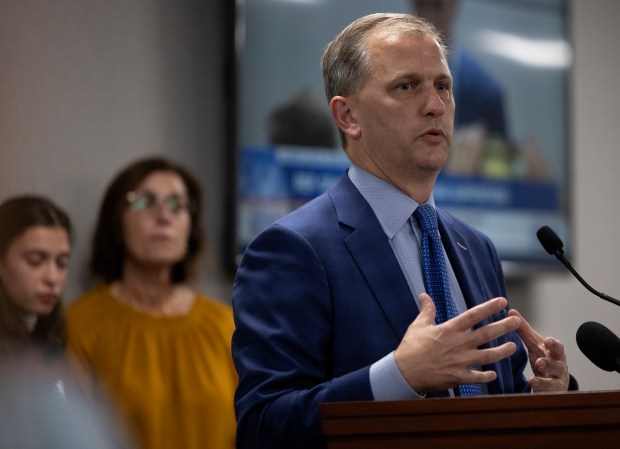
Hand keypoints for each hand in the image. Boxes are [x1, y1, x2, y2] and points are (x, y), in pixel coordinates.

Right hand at [394, 294, 520, 392]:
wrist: (404, 372)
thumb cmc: (410, 348)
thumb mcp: (418, 325)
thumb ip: (426, 310)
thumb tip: (424, 295)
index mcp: (449, 330)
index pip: (473, 315)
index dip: (489, 307)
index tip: (502, 301)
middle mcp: (458, 344)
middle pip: (486, 334)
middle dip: (503, 327)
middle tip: (517, 321)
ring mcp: (460, 361)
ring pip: (487, 356)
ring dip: (502, 351)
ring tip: (514, 347)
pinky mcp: (458, 376)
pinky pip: (477, 377)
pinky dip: (486, 376)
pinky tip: (494, 374)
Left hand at [507, 309, 569, 391]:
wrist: (550, 384)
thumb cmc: (543, 360)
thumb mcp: (534, 345)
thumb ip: (524, 330)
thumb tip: (511, 311)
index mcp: (555, 354)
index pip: (558, 348)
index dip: (554, 344)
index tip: (547, 341)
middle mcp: (560, 368)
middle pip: (560, 365)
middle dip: (551, 364)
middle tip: (540, 362)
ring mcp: (557, 383)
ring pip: (556, 383)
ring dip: (544, 381)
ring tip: (533, 381)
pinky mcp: (552, 396)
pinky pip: (549, 396)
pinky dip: (541, 393)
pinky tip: (531, 390)